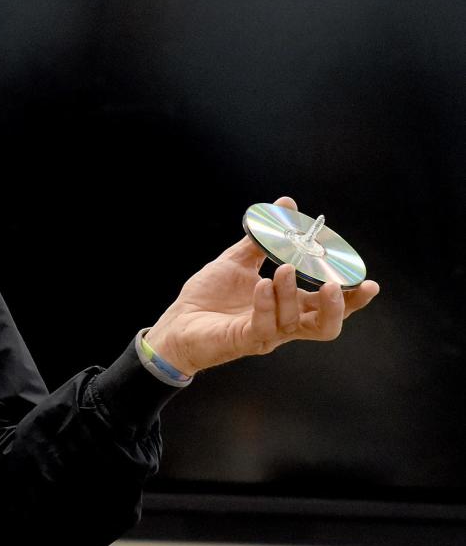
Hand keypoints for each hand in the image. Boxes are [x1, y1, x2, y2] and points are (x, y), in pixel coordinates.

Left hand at [145, 197, 379, 376]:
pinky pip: (264, 326)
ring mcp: (266, 335)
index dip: (352, 298)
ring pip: (295, 323)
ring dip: (292, 293)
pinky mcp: (244, 340)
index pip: (329, 305)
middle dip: (339, 306)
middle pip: (326, 325)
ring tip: (283, 269)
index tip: (369, 281)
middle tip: (337, 284)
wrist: (175, 324)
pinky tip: (261, 284)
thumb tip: (287, 205)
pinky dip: (266, 304)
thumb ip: (263, 238)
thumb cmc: (208, 297)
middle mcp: (283, 324)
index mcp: (289, 306)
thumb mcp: (237, 261)